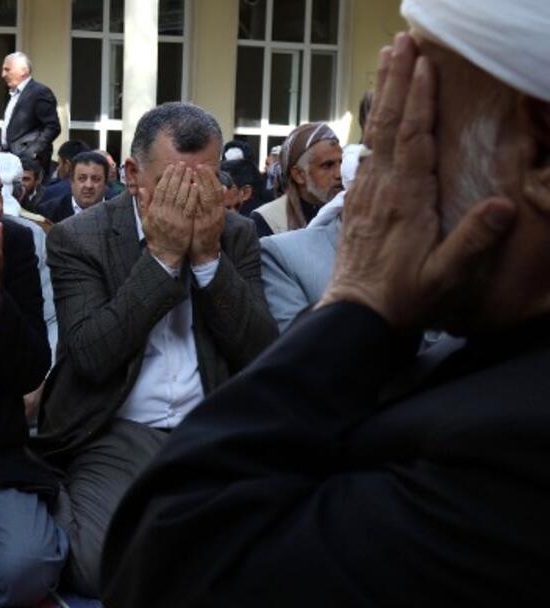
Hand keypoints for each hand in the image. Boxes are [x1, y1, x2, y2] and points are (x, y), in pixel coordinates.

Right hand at [143, 163, 193, 268]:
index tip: (171, 166)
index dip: (167, 176)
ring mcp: (175, 219)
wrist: (165, 253)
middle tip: (183, 164)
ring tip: (190, 170)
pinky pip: (190, 206)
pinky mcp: (186, 224)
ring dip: (187, 181)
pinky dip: (193, 195)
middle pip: (172, 189)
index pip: (161, 189)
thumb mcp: (146, 221)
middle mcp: (164, 213)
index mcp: (154, 211)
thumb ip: (144, 204)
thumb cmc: (156, 236)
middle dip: (178, 175)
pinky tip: (196, 185)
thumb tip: (142, 189)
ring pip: (182, 196)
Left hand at [189, 166, 224, 265]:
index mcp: (219, 209)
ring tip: (193, 175)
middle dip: (206, 178)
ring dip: (201, 186)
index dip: (210, 177)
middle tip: (198, 166)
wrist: (206, 251)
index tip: (203, 166)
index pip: (216, 189)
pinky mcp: (202, 227)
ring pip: (208, 200)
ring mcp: (210, 220)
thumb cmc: (206, 231)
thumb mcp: (213, 215)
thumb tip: (223, 187)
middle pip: (213, 191)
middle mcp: (217, 213)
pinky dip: (196, 201)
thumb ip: (215, 202)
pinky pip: (199, 211)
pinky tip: (191, 192)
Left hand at [318, 33, 515, 330]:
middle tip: (402, 42)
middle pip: (387, 124)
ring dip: (381, 92)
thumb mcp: (446, 277)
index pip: (412, 140)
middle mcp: (380, 188)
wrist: (355, 315)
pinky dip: (374, 120)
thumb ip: (473, 242)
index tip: (424, 67)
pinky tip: (378, 106)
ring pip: (374, 132)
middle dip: (395, 81)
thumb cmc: (405, 298)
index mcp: (404, 200)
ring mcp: (365, 191)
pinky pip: (367, 149)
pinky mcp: (358, 199)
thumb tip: (503, 205)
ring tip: (388, 58)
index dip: (418, 101)